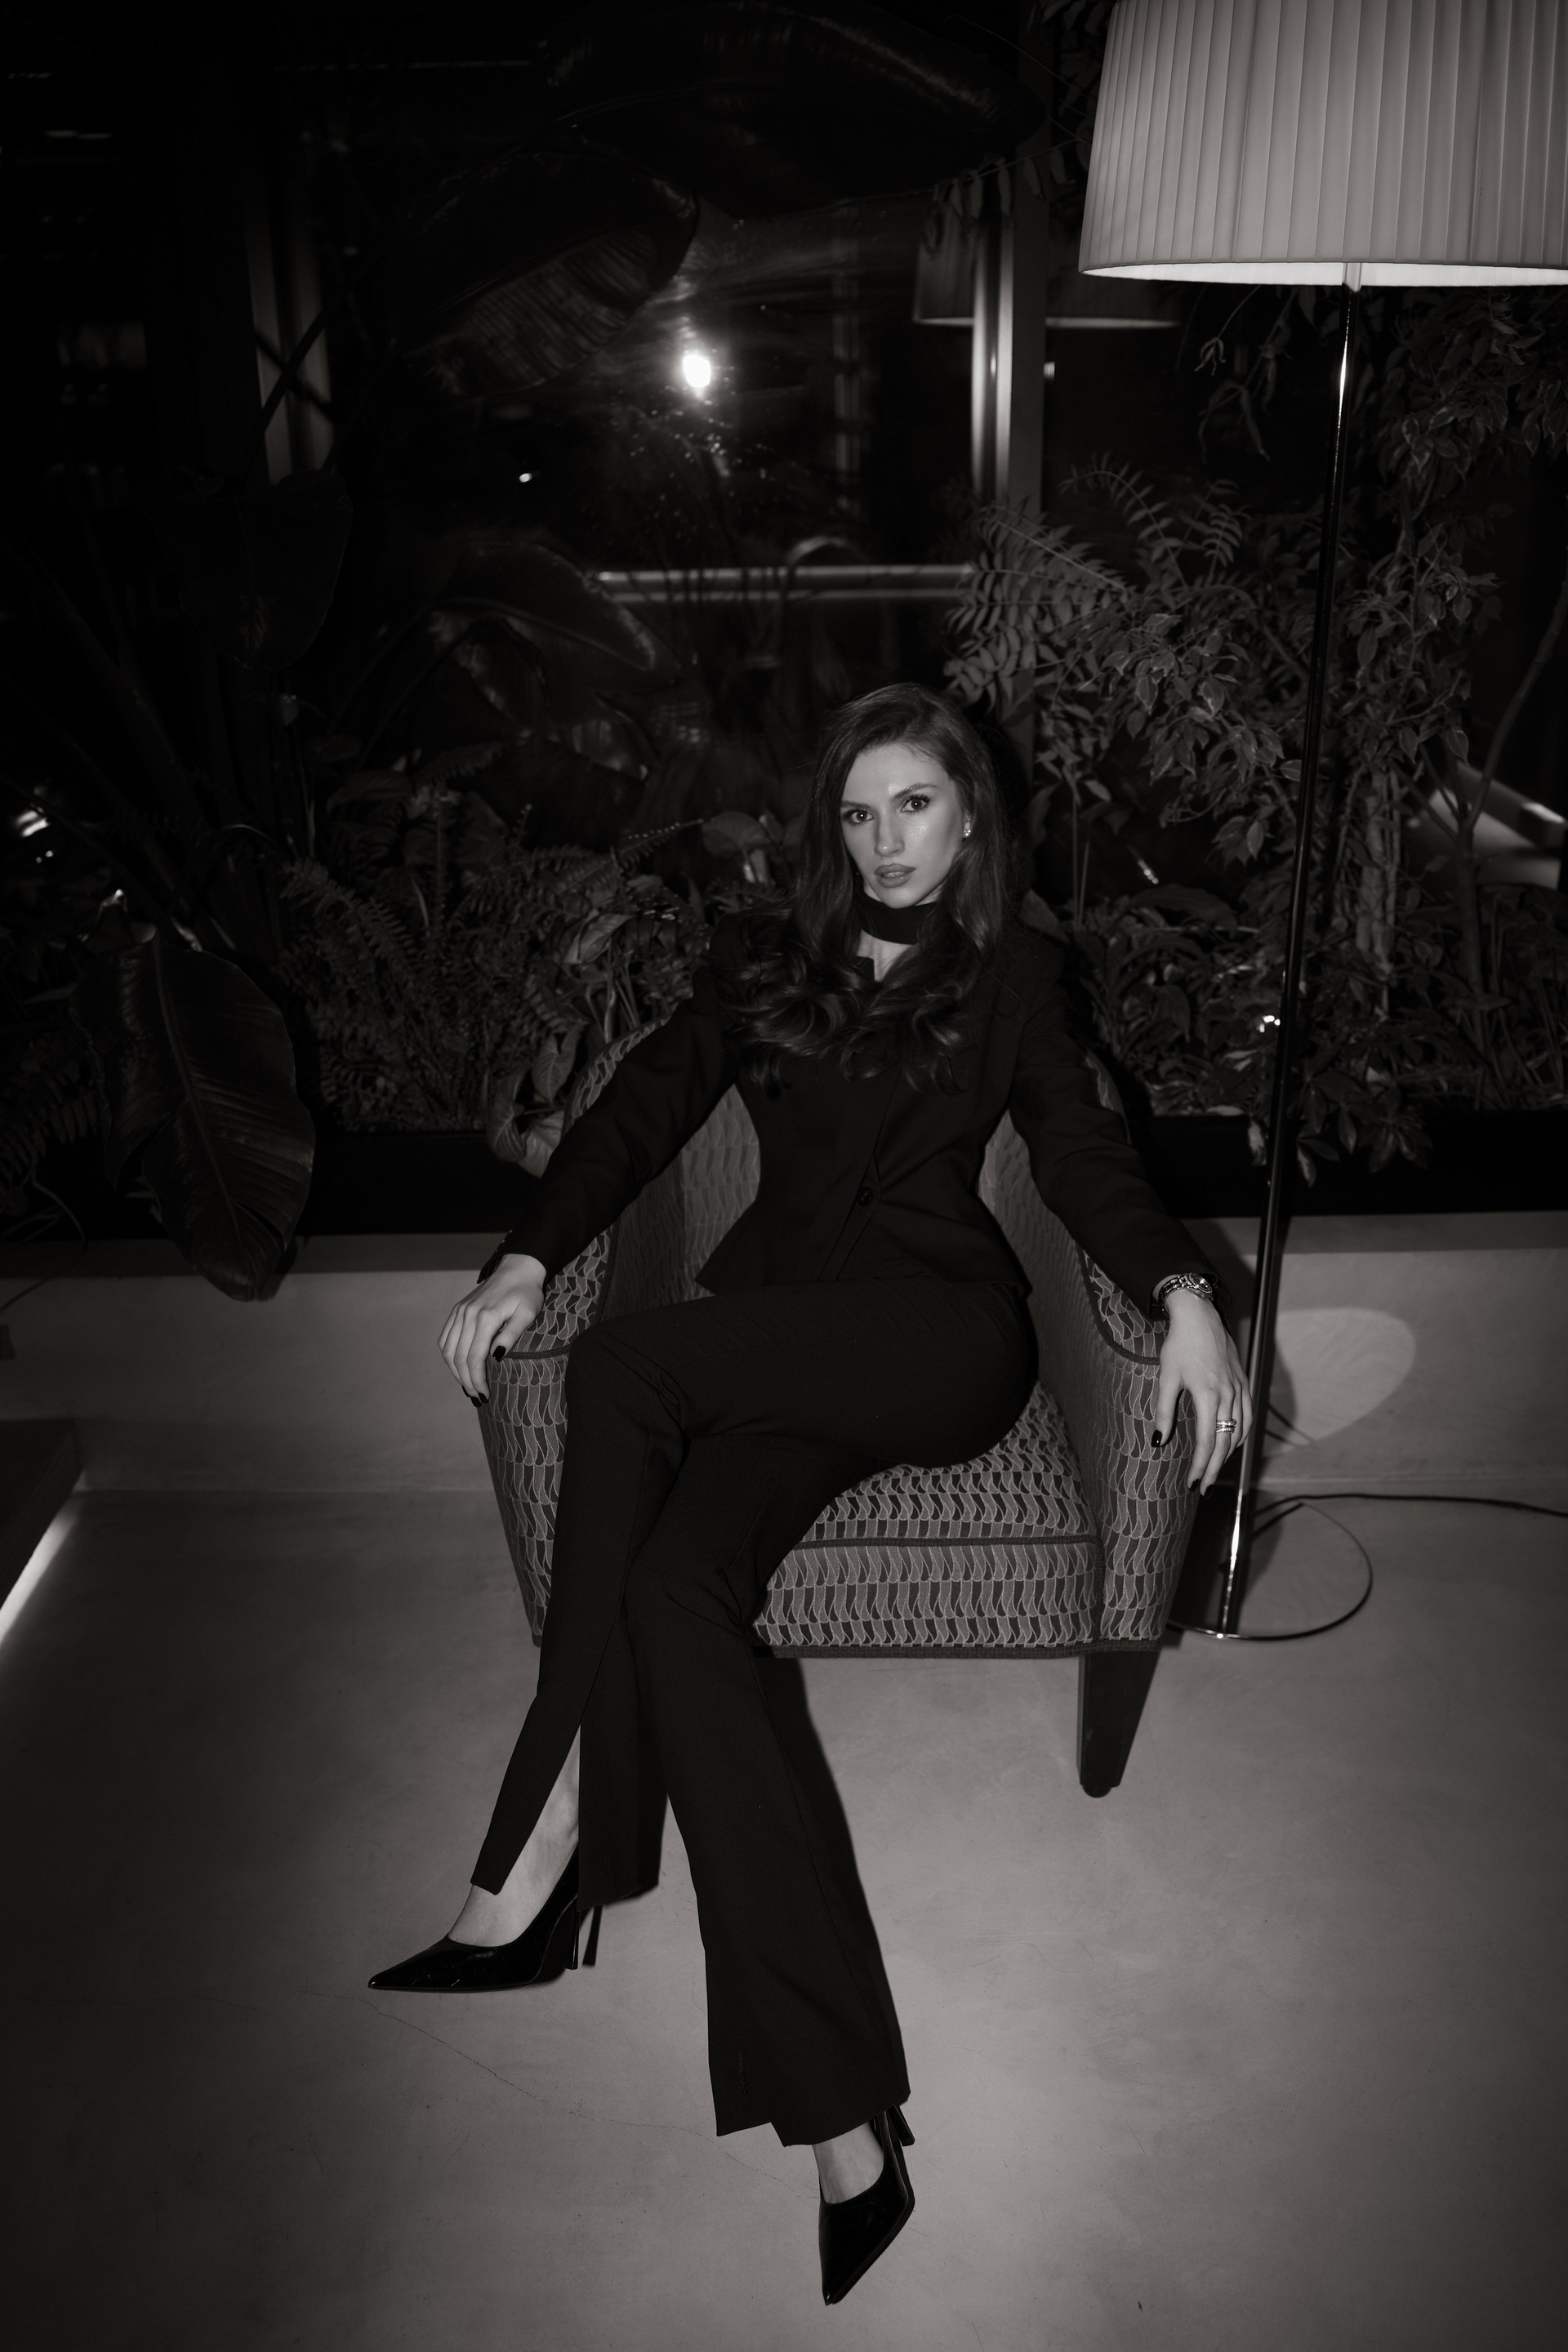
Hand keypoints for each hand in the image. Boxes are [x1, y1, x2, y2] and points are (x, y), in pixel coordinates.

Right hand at [439, 1253, 546, 1402]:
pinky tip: (457, 1367)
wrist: (517, 1269)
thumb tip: (495, 1358)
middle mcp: (468, 1315)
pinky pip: (445, 1337)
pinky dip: (448, 1356)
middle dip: (466, 1381)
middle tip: (477, 1397)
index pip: (474, 1358)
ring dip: (454, 1371)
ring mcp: (460, 1312)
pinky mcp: (457, 1310)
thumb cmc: (527, 1293)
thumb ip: (511, 1335)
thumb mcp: (527, 1314)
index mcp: (486, 1317)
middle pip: (458, 1357)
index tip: (485, 1395)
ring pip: (447, 1349)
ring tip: (467, 1386)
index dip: (477, 1380)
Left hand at [1153, 1291, 1251, 1493]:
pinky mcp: (1243, 1382)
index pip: (1206, 1442)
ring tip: (1213, 1470)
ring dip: (1227, 1455)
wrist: (1200, 1315)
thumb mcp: (1167, 1377)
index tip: (1191, 1484)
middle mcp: (1228, 1396)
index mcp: (1209, 1396)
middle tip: (1202, 1488)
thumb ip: (1164, 1411)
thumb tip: (1158, 1443)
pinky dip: (1241, 1435)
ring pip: (1239, 1431)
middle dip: (1213, 1469)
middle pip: (1225, 1443)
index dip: (1199, 1466)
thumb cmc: (1179, 1345)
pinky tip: (1233, 1444)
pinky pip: (1246, 1416)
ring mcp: (1239, 1389)